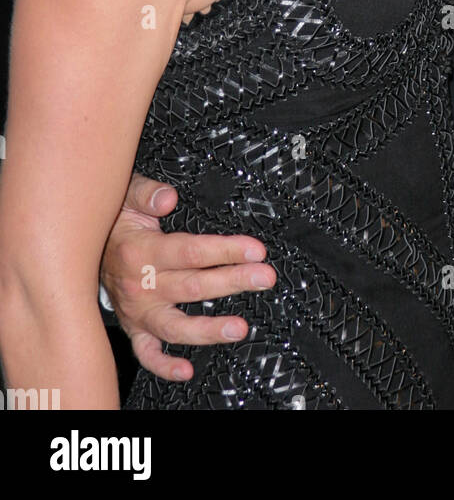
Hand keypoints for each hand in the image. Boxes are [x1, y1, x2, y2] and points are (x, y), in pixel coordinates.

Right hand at [100, 172, 275, 381]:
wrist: (78, 253)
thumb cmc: (112, 223)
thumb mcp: (126, 195)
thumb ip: (148, 193)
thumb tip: (168, 198)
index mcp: (142, 252)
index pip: (191, 252)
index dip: (226, 250)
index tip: (255, 250)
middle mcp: (141, 285)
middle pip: (194, 286)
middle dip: (234, 281)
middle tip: (264, 278)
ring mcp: (138, 311)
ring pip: (176, 326)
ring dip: (209, 330)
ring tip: (240, 328)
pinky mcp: (134, 328)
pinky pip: (147, 353)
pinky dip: (164, 365)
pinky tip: (187, 370)